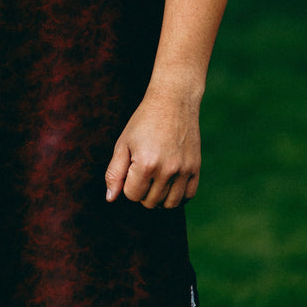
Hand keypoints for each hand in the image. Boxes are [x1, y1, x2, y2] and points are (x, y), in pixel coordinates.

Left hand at [104, 83, 201, 208]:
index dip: (127, 184)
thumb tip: (111, 199)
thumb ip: (115, 172)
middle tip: (142, 171)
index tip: (131, 167)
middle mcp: (167, 170)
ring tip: (155, 178)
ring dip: (159, 197)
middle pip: (150, 202)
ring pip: (170, 204)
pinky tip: (170, 182)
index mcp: (146, 164)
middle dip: (142, 191)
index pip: (132, 195)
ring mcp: (184, 170)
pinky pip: (188, 196)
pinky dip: (178, 195)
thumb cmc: (143, 121)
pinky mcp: (196, 168)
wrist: (173, 102)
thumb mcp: (123, 143)